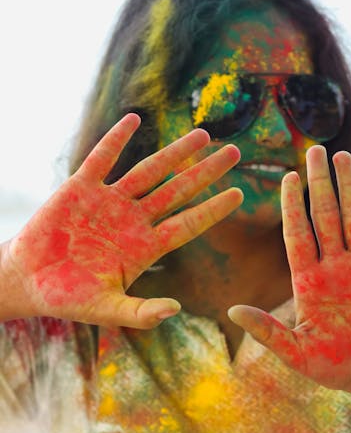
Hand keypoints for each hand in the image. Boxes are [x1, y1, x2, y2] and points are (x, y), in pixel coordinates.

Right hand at [3, 113, 242, 327]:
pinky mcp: (81, 188)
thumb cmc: (70, 298)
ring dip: (175, 152)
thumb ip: (141, 312)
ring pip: (149, 171)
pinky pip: (102, 159)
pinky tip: (135, 120)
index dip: (213, 209)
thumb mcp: (108, 309)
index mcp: (146, 247)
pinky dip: (116, 140)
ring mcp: (109, 202)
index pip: (188, 224)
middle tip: (234, 152)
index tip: (239, 194)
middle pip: (178, 190)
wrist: (29, 281)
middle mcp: (134, 220)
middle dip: (206, 172)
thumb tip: (175, 310)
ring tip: (203, 134)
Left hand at [228, 146, 350, 393]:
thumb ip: (267, 331)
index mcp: (308, 280)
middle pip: (324, 216)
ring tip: (342, 157)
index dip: (293, 206)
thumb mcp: (296, 352)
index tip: (288, 177)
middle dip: (319, 184)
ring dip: (350, 188)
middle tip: (314, 150)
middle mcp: (334, 265)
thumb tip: (231, 311)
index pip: (297, 234)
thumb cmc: (332, 366)